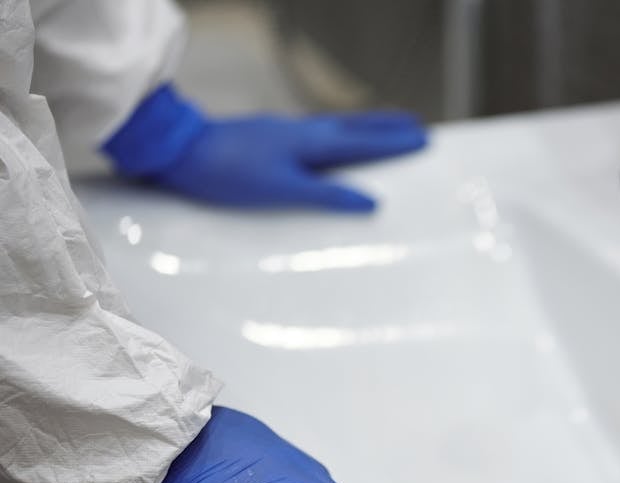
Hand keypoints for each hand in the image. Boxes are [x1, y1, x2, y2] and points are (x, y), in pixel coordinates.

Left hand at [102, 84, 426, 211]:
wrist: (179, 152)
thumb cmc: (227, 173)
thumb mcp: (281, 190)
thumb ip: (327, 196)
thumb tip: (370, 201)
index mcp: (311, 144)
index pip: (364, 143)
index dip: (394, 143)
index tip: (424, 139)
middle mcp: (303, 133)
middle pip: (355, 129)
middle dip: (387, 129)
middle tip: (416, 127)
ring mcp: (285, 133)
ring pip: (337, 129)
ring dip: (365, 129)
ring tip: (384, 130)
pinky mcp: (270, 138)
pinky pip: (318, 134)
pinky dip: (339, 135)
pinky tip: (332, 143)